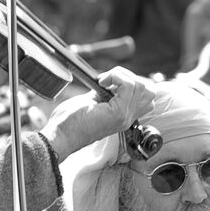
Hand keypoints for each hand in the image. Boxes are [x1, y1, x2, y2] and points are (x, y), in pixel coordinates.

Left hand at [44, 68, 160, 156]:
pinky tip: (101, 82)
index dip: (132, 83)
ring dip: (121, 75)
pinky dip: (116, 77)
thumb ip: (105, 93)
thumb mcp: (92, 102)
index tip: (109, 82)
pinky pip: (128, 85)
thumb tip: (109, 79)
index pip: (147, 97)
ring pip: (141, 85)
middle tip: (108, 80)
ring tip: (104, 80)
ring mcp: (125, 117)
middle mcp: (128, 118)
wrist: (60, 135)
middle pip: (149, 91)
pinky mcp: (118, 113)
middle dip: (129, 77)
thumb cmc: (70, 121)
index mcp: (124, 117)